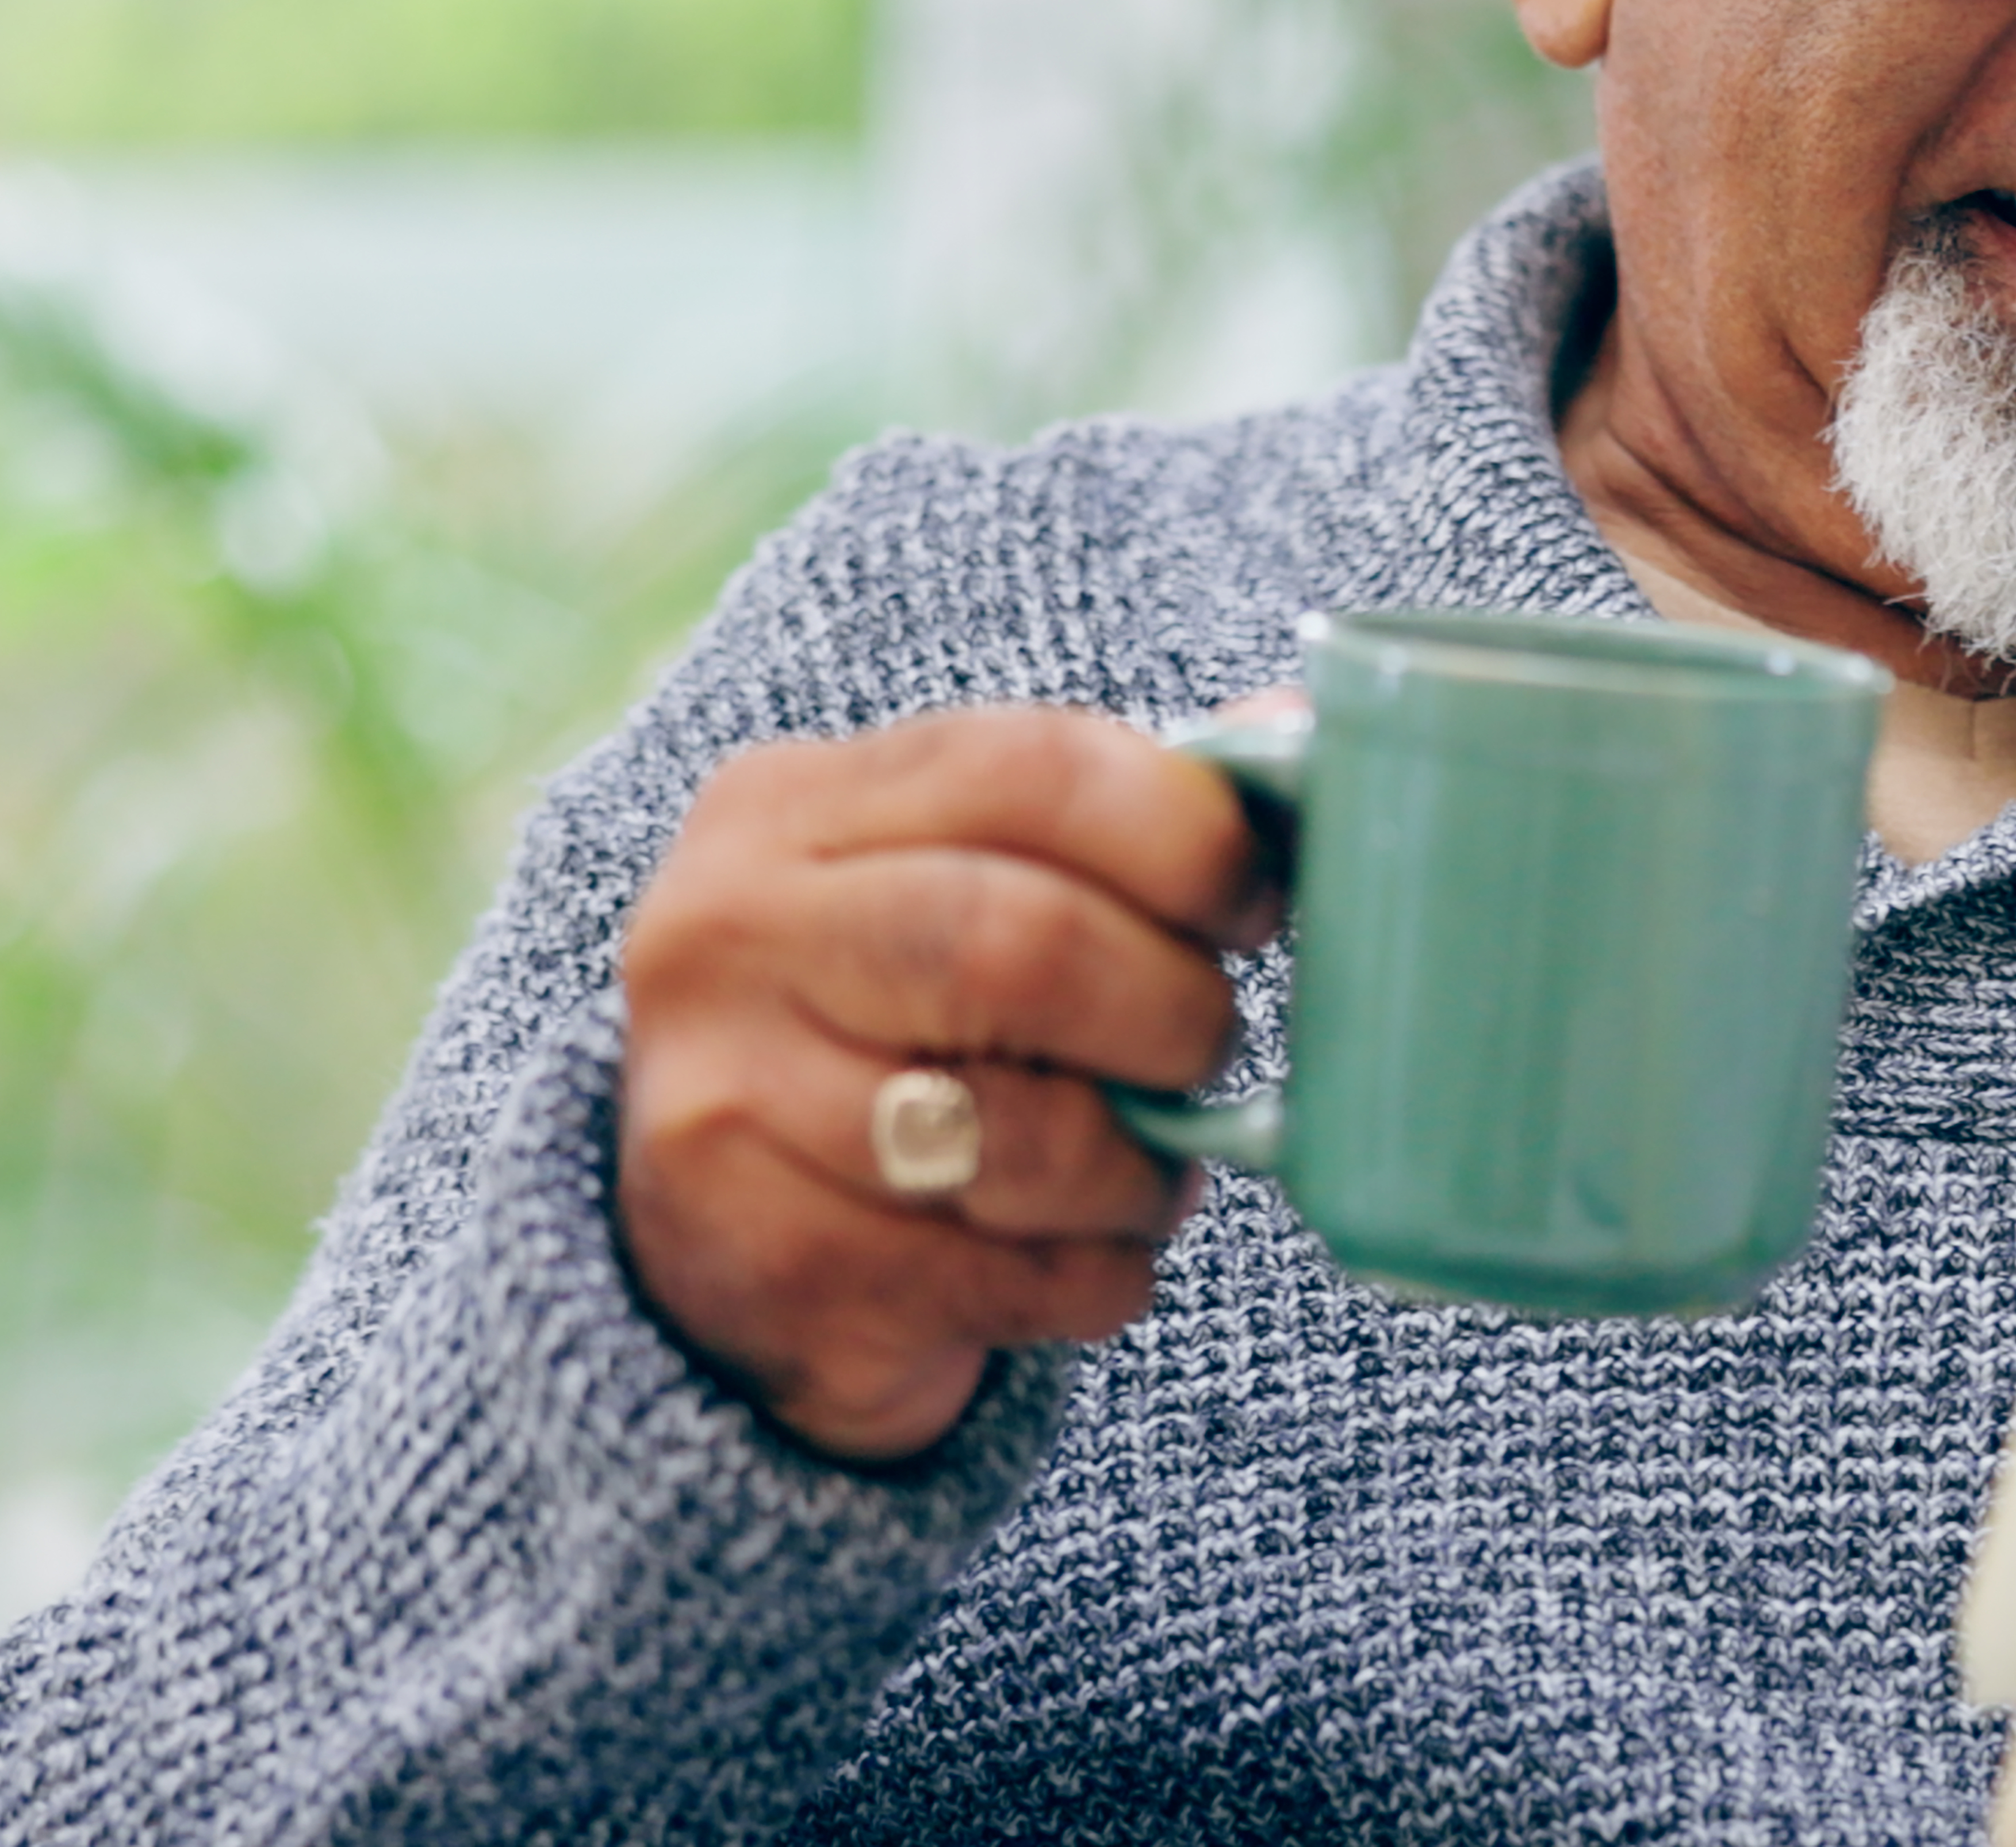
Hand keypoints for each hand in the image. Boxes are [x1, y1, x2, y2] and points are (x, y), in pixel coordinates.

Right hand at [615, 705, 1281, 1460]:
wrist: (715, 1248)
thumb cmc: (896, 1028)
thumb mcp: (966, 885)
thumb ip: (1119, 814)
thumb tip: (1300, 738)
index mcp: (790, 805)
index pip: (1033, 766)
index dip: (1189, 838)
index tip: (1256, 907)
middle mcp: (728, 935)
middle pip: (1024, 946)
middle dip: (1171, 1014)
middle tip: (1206, 1051)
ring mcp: (727, 1102)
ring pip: (1021, 1137)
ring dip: (1137, 1173)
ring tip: (1147, 1173)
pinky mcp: (763, 1261)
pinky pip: (1002, 1276)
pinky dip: (1089, 1277)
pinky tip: (1077, 1257)